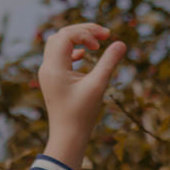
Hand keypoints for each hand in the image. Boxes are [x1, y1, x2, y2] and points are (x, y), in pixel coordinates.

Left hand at [39, 22, 126, 169]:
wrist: (67, 138)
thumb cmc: (82, 115)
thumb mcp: (98, 86)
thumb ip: (109, 63)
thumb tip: (121, 44)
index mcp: (54, 67)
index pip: (67, 35)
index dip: (86, 33)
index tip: (103, 42)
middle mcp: (47, 67)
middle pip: (61, 35)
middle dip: (83, 31)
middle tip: (104, 35)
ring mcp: (48, 74)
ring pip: (58, 43)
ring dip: (77, 39)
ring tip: (96, 42)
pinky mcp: (52, 80)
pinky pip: (59, 55)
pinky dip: (72, 50)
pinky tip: (85, 54)